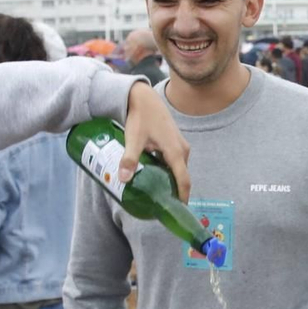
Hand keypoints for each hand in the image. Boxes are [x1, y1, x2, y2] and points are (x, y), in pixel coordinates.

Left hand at [124, 79, 192, 198]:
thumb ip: (129, 159)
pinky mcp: (175, 141)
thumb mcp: (133, 139)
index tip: (177, 210)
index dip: (182, 197)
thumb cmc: (140, 117)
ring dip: (170, 179)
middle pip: (181, 176)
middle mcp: (182, 149)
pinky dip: (168, 169)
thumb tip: (123, 179)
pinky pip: (175, 161)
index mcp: (175, 152)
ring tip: (157, 190)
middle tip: (161, 203)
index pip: (184, 181)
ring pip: (178, 168)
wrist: (143, 98)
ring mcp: (180, 144)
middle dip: (173, 190)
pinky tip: (155, 173)